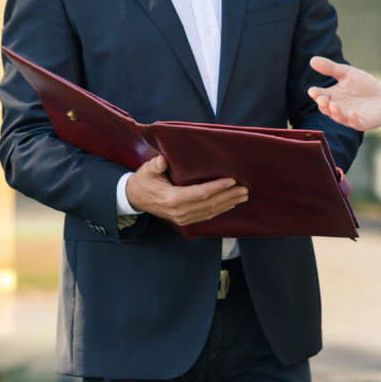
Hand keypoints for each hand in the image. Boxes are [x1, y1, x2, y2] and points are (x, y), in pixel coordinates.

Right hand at [124, 155, 247, 226]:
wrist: (135, 198)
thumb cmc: (144, 181)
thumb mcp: (147, 170)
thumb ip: (155, 165)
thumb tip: (162, 160)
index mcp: (172, 199)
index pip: (201, 193)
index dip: (218, 187)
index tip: (232, 181)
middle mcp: (180, 212)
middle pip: (209, 204)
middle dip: (229, 197)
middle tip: (245, 190)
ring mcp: (183, 218)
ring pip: (210, 212)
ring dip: (228, 204)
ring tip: (242, 197)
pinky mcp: (185, 221)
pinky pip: (206, 216)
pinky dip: (219, 211)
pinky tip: (230, 205)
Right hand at [307, 57, 380, 131]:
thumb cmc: (363, 86)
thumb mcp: (347, 73)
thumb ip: (330, 68)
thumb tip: (312, 60)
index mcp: (333, 96)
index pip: (321, 95)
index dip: (316, 94)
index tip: (312, 91)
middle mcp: (338, 108)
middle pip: (327, 108)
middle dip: (323, 104)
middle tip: (321, 99)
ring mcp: (349, 116)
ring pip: (338, 117)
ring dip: (335, 112)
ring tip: (333, 106)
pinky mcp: (362, 122)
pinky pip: (355, 123)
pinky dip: (352, 120)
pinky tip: (352, 114)